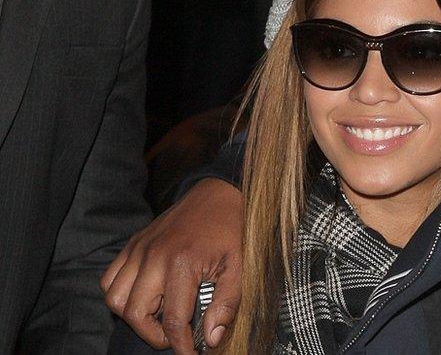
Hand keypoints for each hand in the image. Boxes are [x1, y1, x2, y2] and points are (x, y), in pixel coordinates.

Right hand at [101, 179, 243, 353]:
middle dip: (153, 334)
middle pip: (134, 313)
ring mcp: (139, 249)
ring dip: (133, 315)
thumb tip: (212, 338)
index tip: (190, 353)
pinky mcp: (132, 244)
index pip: (172, 320)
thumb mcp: (240, 266)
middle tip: (174, 336)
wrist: (219, 193)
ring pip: (114, 297)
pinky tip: (145, 296)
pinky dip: (120, 294)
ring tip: (159, 316)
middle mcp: (153, 257)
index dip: (180, 344)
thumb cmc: (231, 230)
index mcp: (182, 264)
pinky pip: (110, 278)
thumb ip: (227, 303)